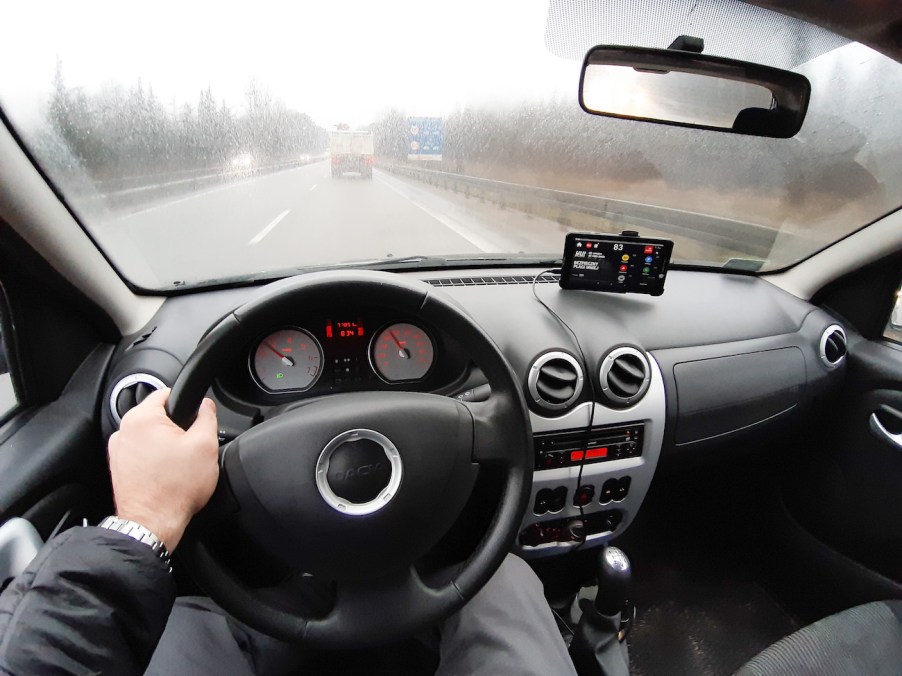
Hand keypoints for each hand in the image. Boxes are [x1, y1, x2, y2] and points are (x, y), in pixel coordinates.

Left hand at [107, 388, 218, 550]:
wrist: (153, 523)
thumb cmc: (175, 489)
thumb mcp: (205, 445)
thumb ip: (207, 416)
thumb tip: (206, 405)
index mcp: (142, 418)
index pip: (167, 393)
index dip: (188, 405)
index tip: (195, 422)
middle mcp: (124, 430)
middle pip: (158, 416)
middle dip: (177, 428)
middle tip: (190, 448)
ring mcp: (118, 450)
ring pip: (151, 435)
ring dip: (165, 444)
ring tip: (178, 464)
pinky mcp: (119, 467)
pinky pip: (142, 452)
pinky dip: (155, 459)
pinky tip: (167, 474)